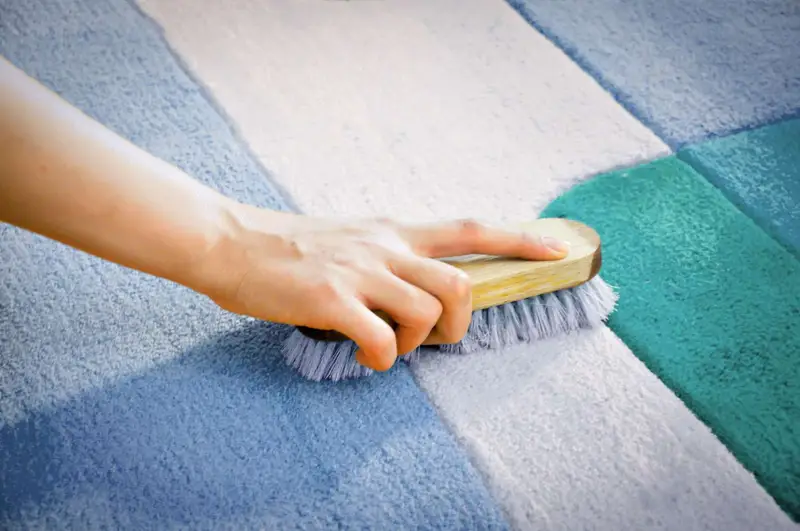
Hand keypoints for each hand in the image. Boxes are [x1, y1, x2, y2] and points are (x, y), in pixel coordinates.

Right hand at [197, 205, 569, 371]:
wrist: (230, 242)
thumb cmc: (287, 247)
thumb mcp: (348, 239)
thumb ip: (385, 259)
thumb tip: (411, 296)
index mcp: (392, 232)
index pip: (468, 228)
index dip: (518, 239)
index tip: (558, 248)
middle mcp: (384, 247)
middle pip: (459, 283)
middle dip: (460, 321)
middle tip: (433, 338)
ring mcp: (359, 271)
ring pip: (427, 312)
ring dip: (416, 343)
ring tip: (386, 347)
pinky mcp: (332, 298)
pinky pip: (382, 340)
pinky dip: (381, 359)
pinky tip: (363, 357)